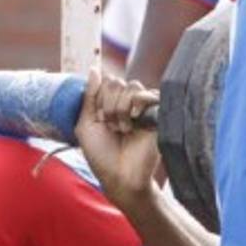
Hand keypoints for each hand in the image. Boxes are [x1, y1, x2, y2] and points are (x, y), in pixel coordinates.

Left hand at [74, 68, 160, 207]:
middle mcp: (128, 104)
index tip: (100, 120)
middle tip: (112, 127)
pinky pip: (150, 93)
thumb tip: (94, 69)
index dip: (98, 99)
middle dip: (108, 105)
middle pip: (117, 81)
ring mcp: (144, 108)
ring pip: (132, 86)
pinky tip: (135, 121)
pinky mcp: (159, 114)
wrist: (120, 177)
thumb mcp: (86, 125)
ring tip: (123, 129)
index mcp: (110, 104)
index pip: (105, 82)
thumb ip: (89, 97)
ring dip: (121, 108)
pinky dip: (137, 104)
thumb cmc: (101, 155)